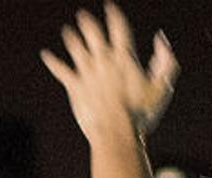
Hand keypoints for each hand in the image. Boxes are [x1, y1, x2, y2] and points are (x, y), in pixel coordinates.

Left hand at [42, 3, 179, 142]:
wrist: (116, 131)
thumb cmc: (141, 113)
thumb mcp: (161, 88)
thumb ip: (166, 62)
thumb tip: (161, 40)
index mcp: (124, 57)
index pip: (118, 29)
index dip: (114, 16)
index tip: (110, 7)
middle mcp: (103, 60)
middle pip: (93, 34)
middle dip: (88, 23)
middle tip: (83, 16)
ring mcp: (87, 72)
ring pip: (76, 48)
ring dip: (71, 38)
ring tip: (67, 32)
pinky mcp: (75, 86)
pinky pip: (61, 70)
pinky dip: (53, 62)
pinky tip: (46, 55)